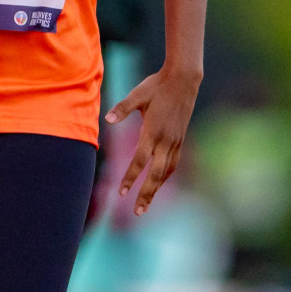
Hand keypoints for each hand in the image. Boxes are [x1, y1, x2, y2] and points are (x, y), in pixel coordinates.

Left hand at [106, 65, 202, 215]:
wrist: (183, 79)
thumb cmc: (157, 85)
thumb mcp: (137, 94)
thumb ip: (122, 108)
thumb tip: (107, 120)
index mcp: (153, 131)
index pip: (140, 161)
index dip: (130, 178)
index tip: (121, 193)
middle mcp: (166, 140)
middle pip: (156, 174)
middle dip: (146, 194)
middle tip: (138, 212)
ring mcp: (175, 141)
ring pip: (166, 172)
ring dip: (156, 189)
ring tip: (146, 204)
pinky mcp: (180, 139)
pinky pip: (173, 163)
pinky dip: (165, 176)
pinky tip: (158, 183)